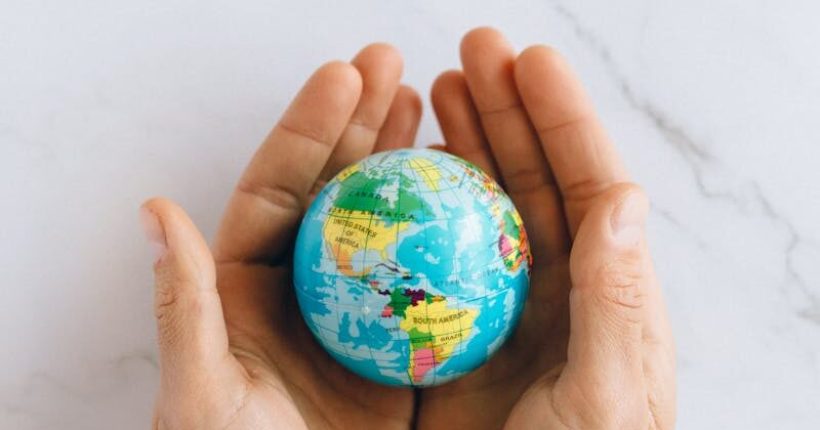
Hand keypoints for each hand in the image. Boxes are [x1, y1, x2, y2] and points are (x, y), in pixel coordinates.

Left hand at [141, 44, 421, 428]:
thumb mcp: (203, 392)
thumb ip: (187, 307)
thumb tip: (156, 211)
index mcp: (248, 284)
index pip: (279, 187)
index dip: (309, 126)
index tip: (345, 74)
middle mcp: (305, 284)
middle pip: (335, 187)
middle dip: (362, 122)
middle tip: (395, 67)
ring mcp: (357, 308)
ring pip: (385, 220)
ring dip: (405, 160)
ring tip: (432, 106)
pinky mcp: (399, 340)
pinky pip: (427, 272)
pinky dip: (449, 229)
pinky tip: (470, 191)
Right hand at [418, 28, 675, 428]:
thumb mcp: (609, 400)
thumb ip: (620, 306)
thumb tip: (623, 201)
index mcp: (602, 296)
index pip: (589, 189)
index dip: (563, 119)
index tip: (529, 61)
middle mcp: (551, 290)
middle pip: (531, 180)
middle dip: (506, 111)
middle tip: (471, 53)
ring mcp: (494, 304)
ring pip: (481, 206)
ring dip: (463, 144)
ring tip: (433, 90)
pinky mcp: (447, 329)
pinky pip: (431, 251)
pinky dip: (416, 205)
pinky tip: (399, 169)